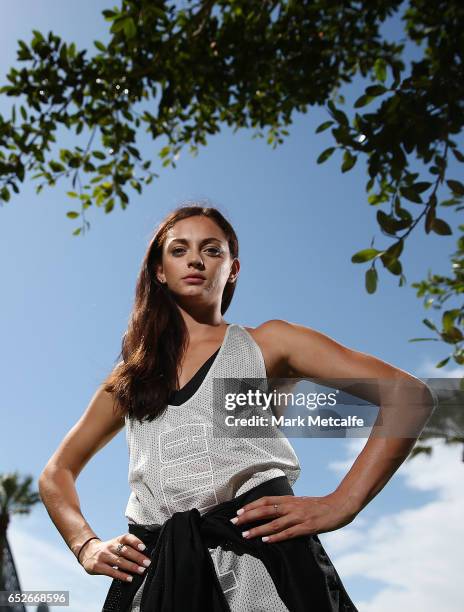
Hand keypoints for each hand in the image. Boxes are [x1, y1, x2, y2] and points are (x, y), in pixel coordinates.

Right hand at [79, 533, 151, 582]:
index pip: (127, 538)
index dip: (135, 541)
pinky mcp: (97, 566)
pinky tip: (129, 578)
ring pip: (119, 561)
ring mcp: (103, 556)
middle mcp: (110, 547)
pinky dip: (121, 575)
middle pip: (125, 550)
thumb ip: (127, 548)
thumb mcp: (115, 545)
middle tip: (147, 563)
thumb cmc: (107, 550)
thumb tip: (143, 557)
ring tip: (141, 571)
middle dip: (137, 557)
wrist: (87, 552)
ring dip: (132, 567)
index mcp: (116, 540)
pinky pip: (111, 572)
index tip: (144, 548)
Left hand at [229, 492, 357, 543]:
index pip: (266, 500)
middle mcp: (292, 506)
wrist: (340, 505)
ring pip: (274, 523)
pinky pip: (288, 533)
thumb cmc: (321, 505)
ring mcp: (299, 516)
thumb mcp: (302, 502)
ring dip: (258, 529)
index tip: (239, 512)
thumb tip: (275, 511)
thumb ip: (289, 506)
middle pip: (266, 510)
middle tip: (234, 522)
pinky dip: (276, 537)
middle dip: (249, 516)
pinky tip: (266, 540)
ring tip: (245, 535)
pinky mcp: (307, 527)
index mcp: (290, 499)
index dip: (251, 506)